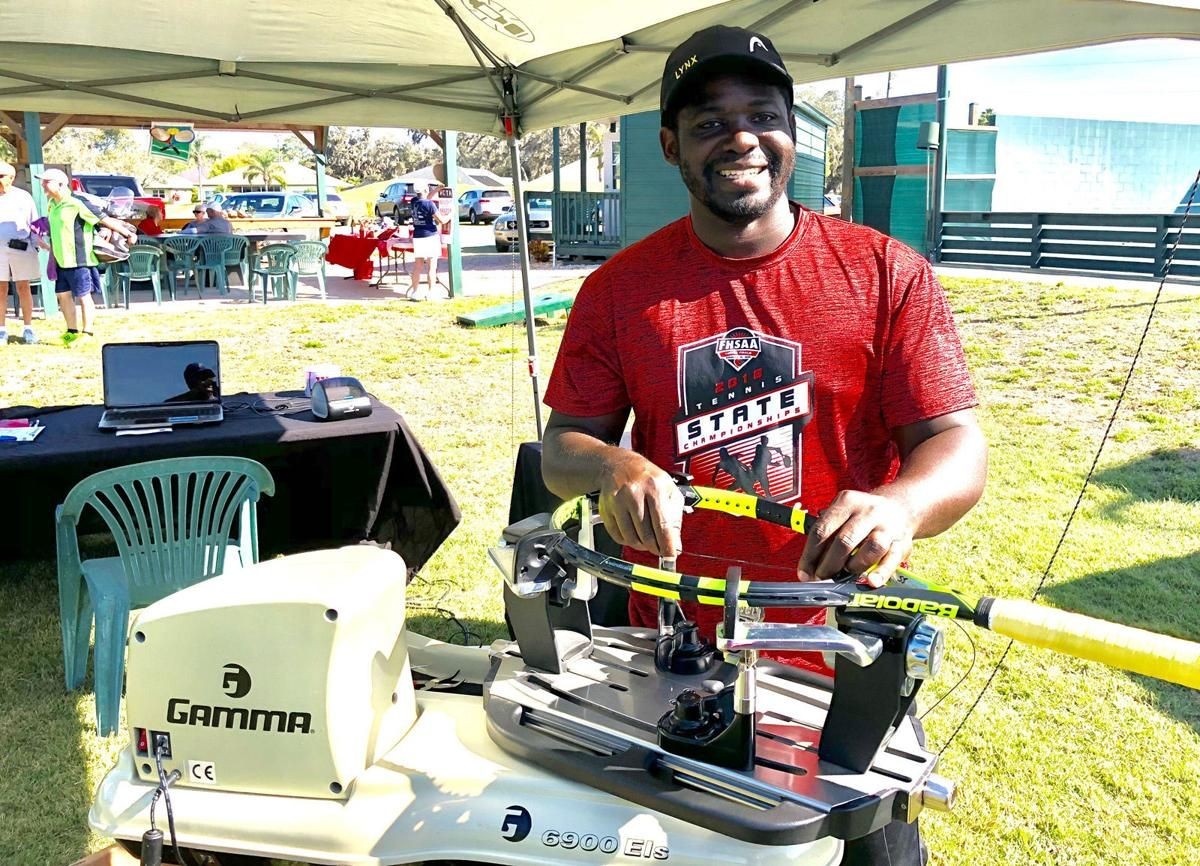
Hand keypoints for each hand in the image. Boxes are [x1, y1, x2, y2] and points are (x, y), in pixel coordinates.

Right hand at [597, 453, 683, 557]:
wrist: (620, 465)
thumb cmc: (648, 478)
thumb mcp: (669, 490)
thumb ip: (675, 518)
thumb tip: (675, 545)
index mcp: (655, 488)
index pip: (662, 524)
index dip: (667, 544)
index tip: (671, 556)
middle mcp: (634, 494)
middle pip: (646, 535)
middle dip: (655, 547)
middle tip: (659, 549)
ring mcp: (618, 502)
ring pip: (631, 538)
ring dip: (641, 545)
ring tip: (647, 540)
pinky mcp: (606, 509)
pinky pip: (618, 536)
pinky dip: (627, 540)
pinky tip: (634, 533)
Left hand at [796, 490, 916, 587]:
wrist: (900, 507)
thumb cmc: (862, 515)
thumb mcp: (842, 511)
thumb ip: (826, 533)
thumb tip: (809, 565)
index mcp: (847, 502)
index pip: (822, 530)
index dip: (810, 555)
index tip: (804, 573)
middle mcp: (867, 512)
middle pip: (844, 541)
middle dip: (828, 565)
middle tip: (821, 578)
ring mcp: (887, 527)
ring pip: (870, 548)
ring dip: (853, 567)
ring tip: (846, 574)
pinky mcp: (902, 543)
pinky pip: (892, 560)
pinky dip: (881, 573)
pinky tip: (871, 582)